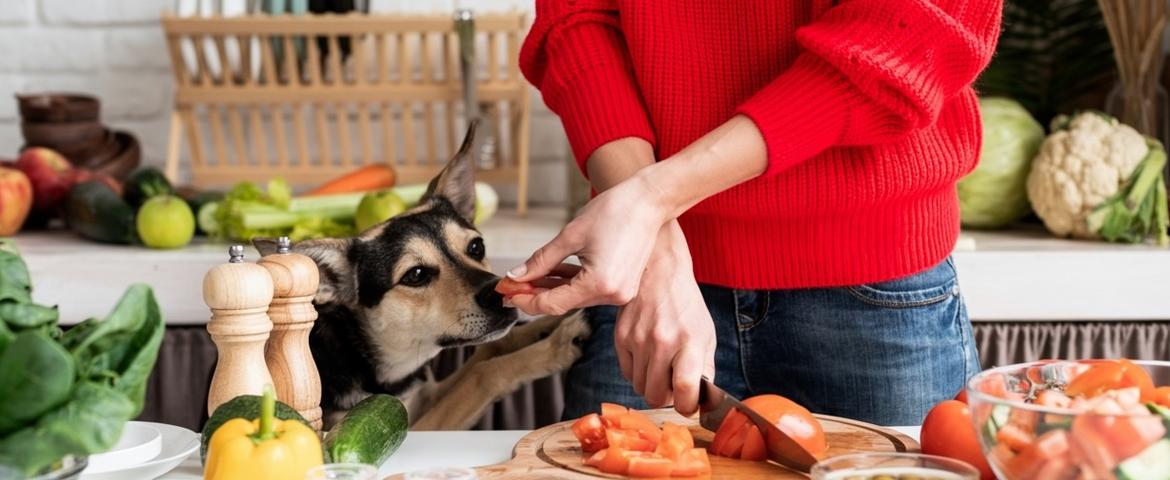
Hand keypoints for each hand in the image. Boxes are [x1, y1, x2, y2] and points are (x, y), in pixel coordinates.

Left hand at [506, 173, 669, 314]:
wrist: (649, 201)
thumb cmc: (615, 211)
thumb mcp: (571, 235)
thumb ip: (541, 260)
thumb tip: (517, 276)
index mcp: (599, 284)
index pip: (552, 304)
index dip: (525, 300)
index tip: (506, 292)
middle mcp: (612, 295)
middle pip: (563, 303)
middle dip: (535, 293)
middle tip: (511, 285)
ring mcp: (620, 292)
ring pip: (575, 298)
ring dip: (552, 288)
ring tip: (528, 277)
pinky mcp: (623, 285)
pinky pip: (589, 290)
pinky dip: (570, 283)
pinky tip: (552, 274)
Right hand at [616, 221, 715, 415]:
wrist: (659, 272)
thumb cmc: (686, 305)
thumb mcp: (705, 334)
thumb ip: (704, 368)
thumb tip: (699, 400)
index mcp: (689, 341)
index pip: (685, 389)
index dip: (687, 406)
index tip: (689, 404)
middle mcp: (662, 341)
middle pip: (656, 396)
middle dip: (666, 398)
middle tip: (673, 385)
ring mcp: (638, 340)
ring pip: (640, 387)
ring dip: (651, 384)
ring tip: (661, 367)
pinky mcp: (620, 337)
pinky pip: (627, 373)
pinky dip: (638, 372)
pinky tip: (647, 356)